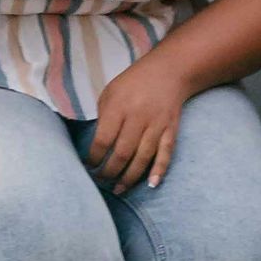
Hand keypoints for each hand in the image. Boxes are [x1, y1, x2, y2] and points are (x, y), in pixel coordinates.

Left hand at [88, 56, 188, 189]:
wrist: (169, 71)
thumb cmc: (133, 83)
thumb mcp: (110, 92)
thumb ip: (104, 117)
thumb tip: (98, 146)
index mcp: (119, 107)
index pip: (103, 140)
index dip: (94, 158)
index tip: (88, 166)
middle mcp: (138, 117)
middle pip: (122, 153)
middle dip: (109, 172)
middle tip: (101, 181)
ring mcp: (157, 125)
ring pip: (143, 158)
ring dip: (129, 177)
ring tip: (118, 190)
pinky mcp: (171, 130)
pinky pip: (166, 153)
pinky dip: (159, 170)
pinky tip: (152, 184)